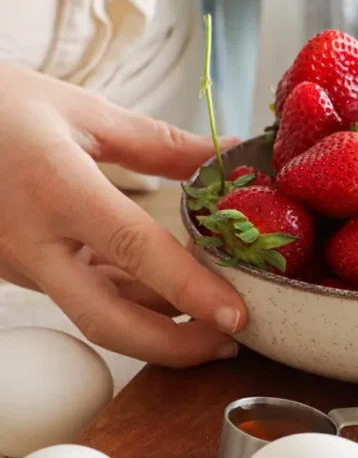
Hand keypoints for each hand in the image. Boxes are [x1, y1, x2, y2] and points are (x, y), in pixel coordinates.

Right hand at [0, 63, 246, 365]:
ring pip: (97, 313)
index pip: (134, 249)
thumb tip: (224, 156)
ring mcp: (21, 263)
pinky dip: (129, 301)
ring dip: (157, 324)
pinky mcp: (19, 271)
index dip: (190, 289)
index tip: (236, 315)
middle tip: (229, 341)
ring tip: (214, 318)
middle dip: (174, 345)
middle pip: (107, 320)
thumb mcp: (80, 111)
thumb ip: (157, 143)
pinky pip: (82, 296)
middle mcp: (32, 239)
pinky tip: (168, 295)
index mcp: (55, 188)